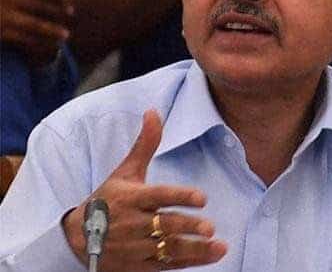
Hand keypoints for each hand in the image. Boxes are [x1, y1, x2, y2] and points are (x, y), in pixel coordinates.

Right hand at [0, 0, 72, 65]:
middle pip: (38, 5)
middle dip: (57, 10)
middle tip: (71, 13)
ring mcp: (2, 15)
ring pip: (33, 25)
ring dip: (52, 30)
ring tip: (65, 34)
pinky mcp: (0, 32)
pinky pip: (23, 38)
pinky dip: (39, 41)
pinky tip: (50, 44)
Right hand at [62, 110, 226, 270]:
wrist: (76, 238)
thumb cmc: (107, 198)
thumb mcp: (125, 171)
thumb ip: (145, 144)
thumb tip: (153, 111)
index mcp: (131, 198)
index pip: (159, 196)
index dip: (181, 197)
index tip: (202, 198)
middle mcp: (133, 223)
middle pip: (165, 225)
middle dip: (188, 226)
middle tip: (210, 227)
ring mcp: (135, 247)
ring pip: (168, 249)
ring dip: (195, 249)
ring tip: (219, 246)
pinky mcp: (137, 266)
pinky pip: (167, 266)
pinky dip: (190, 262)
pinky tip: (211, 256)